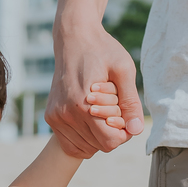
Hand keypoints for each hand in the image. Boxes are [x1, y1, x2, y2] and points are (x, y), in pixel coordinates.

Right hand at [46, 24, 143, 157]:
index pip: (110, 142)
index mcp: (83, 105)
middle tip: (114, 110)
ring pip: (85, 148)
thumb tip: (136, 129)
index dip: (124, 133)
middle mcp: (65, 114)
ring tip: (101, 111)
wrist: (73, 38)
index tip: (126, 116)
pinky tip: (92, 122)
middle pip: (99, 146)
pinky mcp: (50, 117)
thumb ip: (131, 102)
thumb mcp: (124, 70)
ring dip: (97, 135)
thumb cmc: (102, 51)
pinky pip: (70, 144)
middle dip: (111, 133)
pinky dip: (85, 139)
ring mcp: (55, 117)